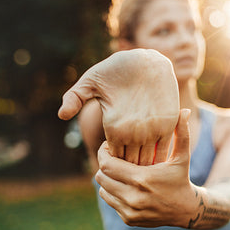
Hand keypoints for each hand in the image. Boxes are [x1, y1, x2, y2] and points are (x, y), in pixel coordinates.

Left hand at [58, 49, 179, 164]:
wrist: (148, 60)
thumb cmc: (116, 70)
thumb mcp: (90, 81)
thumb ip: (73, 98)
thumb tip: (61, 116)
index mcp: (113, 127)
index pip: (111, 160)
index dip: (111, 162)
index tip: (112, 156)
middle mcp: (134, 132)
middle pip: (129, 165)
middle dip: (126, 169)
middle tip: (125, 164)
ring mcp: (153, 130)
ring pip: (146, 161)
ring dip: (142, 166)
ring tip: (137, 161)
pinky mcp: (168, 125)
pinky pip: (162, 151)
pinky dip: (156, 157)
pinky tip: (151, 154)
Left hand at [95, 109, 198, 227]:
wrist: (186, 210)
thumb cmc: (181, 177)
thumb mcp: (183, 156)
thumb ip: (182, 132)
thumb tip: (185, 110)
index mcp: (143, 179)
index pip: (107, 165)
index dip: (104, 153)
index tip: (111, 146)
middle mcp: (134, 197)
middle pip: (101, 176)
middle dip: (105, 165)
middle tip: (114, 157)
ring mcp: (130, 211)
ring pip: (103, 189)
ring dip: (108, 178)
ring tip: (119, 170)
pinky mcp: (129, 219)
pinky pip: (110, 200)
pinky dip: (113, 191)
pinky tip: (125, 184)